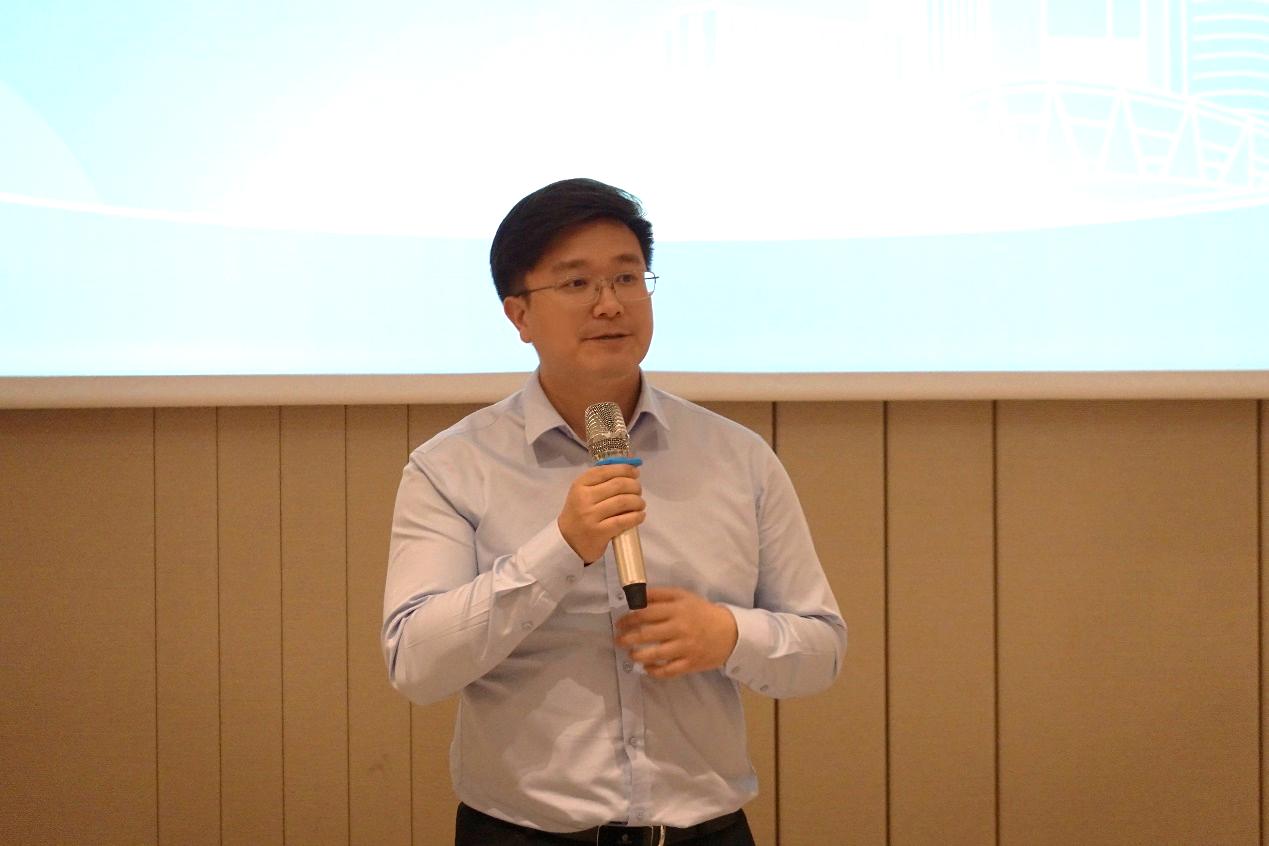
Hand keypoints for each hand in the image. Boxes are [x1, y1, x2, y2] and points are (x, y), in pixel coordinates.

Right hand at [557, 463, 644, 563]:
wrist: (567, 541)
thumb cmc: (579, 513)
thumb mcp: (583, 493)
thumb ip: (601, 481)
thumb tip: (629, 470)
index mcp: (580, 485)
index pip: (606, 471)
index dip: (625, 469)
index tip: (635, 473)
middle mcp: (584, 498)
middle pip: (618, 484)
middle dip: (634, 486)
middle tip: (638, 491)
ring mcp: (591, 516)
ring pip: (623, 501)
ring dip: (638, 501)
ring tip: (640, 504)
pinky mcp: (599, 532)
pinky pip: (623, 521)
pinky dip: (636, 517)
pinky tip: (640, 516)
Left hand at [614, 587, 738, 678]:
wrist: (729, 632)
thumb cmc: (701, 612)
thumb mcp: (683, 596)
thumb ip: (660, 595)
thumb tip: (637, 596)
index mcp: (677, 609)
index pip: (646, 613)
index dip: (629, 619)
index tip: (620, 623)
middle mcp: (680, 628)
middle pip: (647, 634)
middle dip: (628, 638)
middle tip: (618, 640)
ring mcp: (685, 647)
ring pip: (656, 654)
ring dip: (638, 655)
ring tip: (631, 655)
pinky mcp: (690, 663)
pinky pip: (668, 670)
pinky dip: (655, 671)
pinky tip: (646, 668)